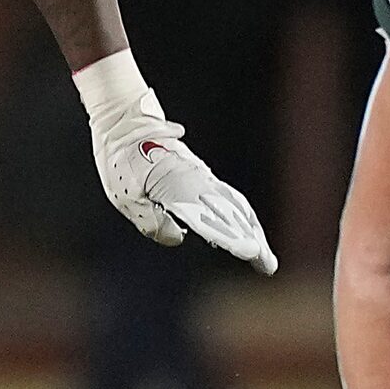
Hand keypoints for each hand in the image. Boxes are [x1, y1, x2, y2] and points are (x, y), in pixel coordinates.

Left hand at [80, 58, 275, 272]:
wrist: (126, 123)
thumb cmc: (121, 159)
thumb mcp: (125, 196)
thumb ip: (151, 221)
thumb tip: (179, 238)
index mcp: (176, 185)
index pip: (207, 218)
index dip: (229, 237)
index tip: (248, 251)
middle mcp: (195, 180)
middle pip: (231, 214)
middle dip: (252, 240)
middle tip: (268, 265)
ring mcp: (201, 177)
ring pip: (235, 207)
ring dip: (252, 231)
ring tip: (265, 256)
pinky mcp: (201, 175)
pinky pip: (228, 198)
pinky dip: (243, 216)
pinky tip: (250, 230)